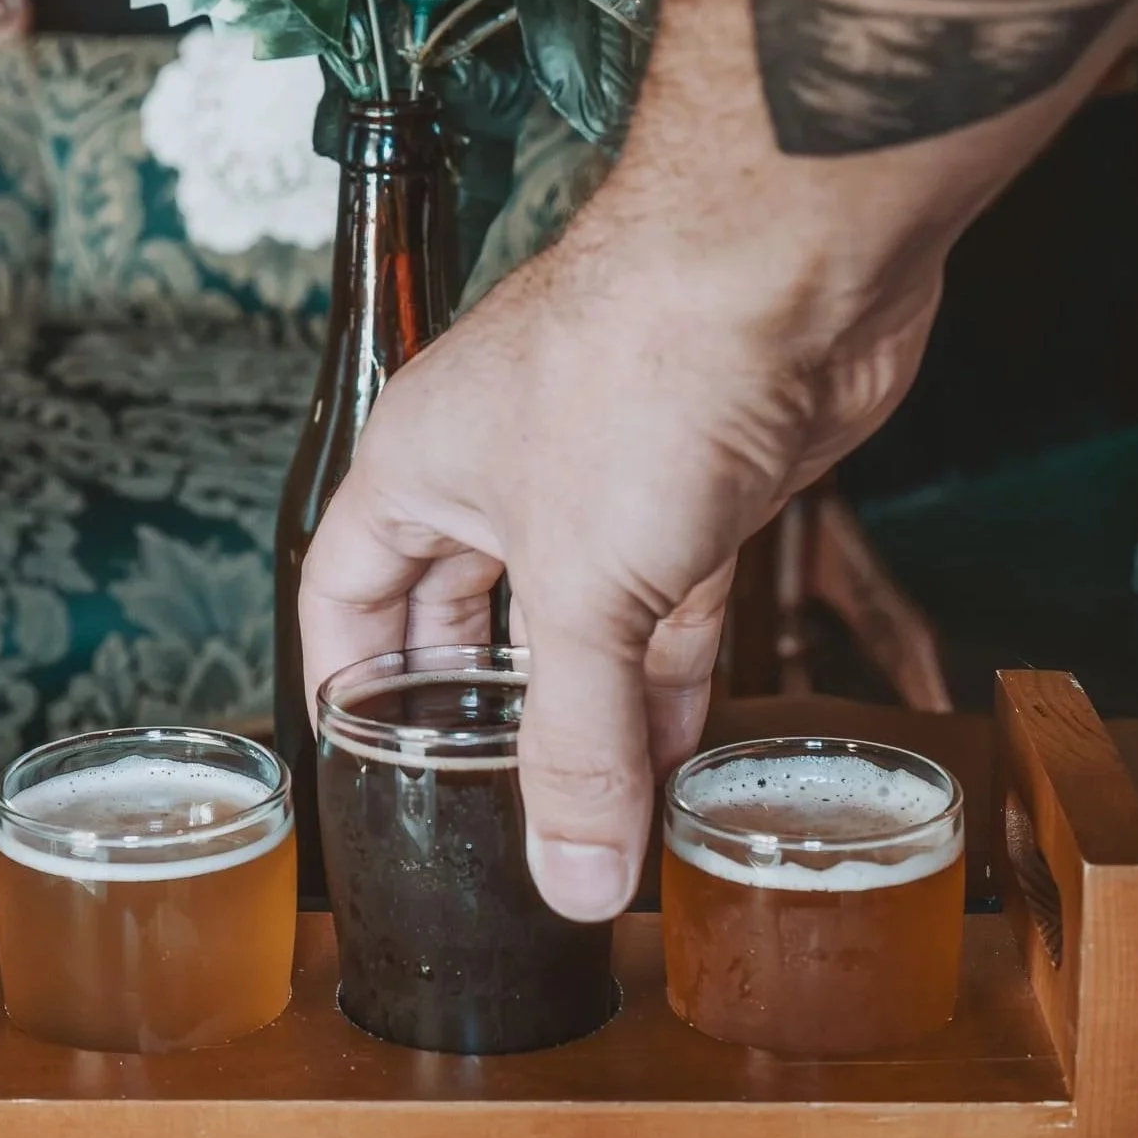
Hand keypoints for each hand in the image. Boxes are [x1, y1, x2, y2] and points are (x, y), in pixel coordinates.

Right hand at [299, 233, 941, 921]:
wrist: (793, 260)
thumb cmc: (641, 363)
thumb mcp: (582, 585)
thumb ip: (574, 744)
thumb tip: (568, 877)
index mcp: (419, 473)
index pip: (344, 597)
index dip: (346, 683)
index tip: (365, 762)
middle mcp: (499, 475)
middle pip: (462, 620)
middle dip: (477, 714)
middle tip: (482, 804)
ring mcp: (602, 484)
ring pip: (573, 627)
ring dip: (583, 714)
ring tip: (587, 809)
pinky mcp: (694, 498)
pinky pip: (664, 615)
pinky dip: (666, 683)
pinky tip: (669, 755)